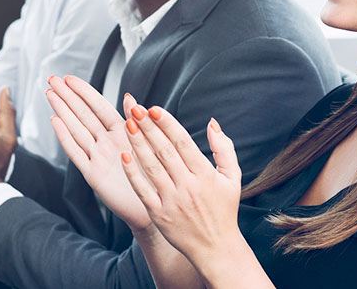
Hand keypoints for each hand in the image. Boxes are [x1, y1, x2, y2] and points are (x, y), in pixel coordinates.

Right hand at [45, 75, 150, 230]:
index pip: (98, 106)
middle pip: (82, 114)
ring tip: (49, 94)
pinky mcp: (92, 174)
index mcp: (121, 132)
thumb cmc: (154, 175)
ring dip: (62, 111)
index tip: (68, 77)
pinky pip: (76, 153)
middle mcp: (106, 142)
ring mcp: (97, 157)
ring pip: (76, 129)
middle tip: (51, 79)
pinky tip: (55, 122)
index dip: (84, 91)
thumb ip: (136, 121)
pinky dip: (65, 138)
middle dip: (67, 96)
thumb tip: (129, 96)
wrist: (154, 206)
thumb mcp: (148, 143)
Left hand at [122, 106, 244, 270]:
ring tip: (126, 124)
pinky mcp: (159, 214)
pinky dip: (132, 172)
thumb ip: (224, 149)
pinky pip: (142, 190)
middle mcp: (188, 186)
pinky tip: (124, 155)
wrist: (216, 248)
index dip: (167, 124)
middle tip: (135, 109)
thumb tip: (212, 123)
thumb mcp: (232, 178)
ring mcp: (172, 201)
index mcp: (205, 175)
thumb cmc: (224, 210)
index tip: (154, 109)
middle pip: (164, 151)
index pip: (183, 142)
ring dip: (138, 144)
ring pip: (151, 167)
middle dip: (148, 128)